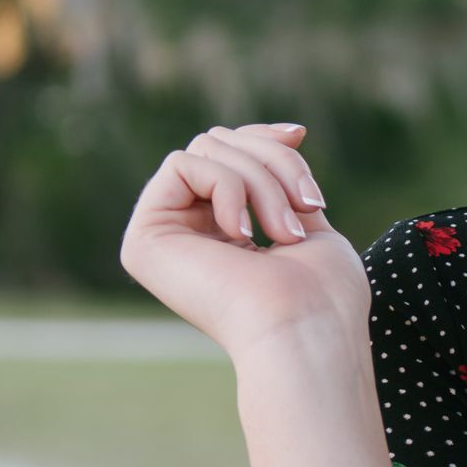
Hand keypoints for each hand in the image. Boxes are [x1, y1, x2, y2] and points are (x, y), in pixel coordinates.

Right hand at [119, 122, 370, 363]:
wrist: (307, 331)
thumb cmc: (323, 295)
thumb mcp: (310, 223)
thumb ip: (283, 185)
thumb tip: (287, 134)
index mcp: (224, 236)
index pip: (230, 155)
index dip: (263, 138)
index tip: (299, 134)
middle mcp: (189, 235)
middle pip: (221, 143)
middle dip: (274, 163)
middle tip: (308, 206)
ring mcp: (163, 237)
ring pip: (207, 149)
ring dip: (262, 181)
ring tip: (285, 233)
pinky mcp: (144, 238)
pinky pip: (182, 164)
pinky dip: (227, 188)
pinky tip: (244, 236)